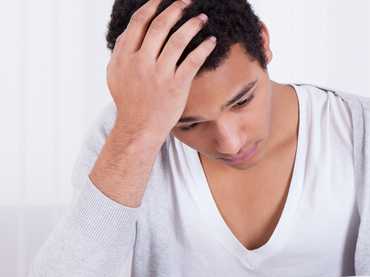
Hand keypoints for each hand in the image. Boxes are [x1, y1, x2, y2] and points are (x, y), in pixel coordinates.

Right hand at [107, 0, 215, 139]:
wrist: (139, 128)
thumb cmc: (129, 101)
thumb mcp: (115, 74)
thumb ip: (121, 51)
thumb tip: (129, 30)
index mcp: (125, 56)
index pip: (139, 22)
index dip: (152, 7)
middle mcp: (141, 62)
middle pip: (160, 26)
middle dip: (175, 9)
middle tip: (187, 1)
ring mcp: (159, 73)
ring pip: (177, 40)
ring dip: (192, 25)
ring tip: (202, 17)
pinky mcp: (176, 85)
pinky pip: (192, 61)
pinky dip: (203, 48)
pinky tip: (211, 40)